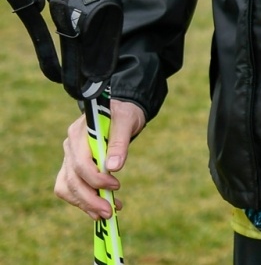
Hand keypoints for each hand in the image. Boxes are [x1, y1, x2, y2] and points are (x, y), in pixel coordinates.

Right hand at [55, 99, 144, 219]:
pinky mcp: (72, 167)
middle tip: (109, 212)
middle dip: (90, 199)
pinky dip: (83, 201)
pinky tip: (99, 208)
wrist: (119, 113)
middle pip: (72, 179)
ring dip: (85, 204)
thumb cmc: (124, 114)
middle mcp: (69, 146)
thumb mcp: (127, 121)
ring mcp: (68, 158)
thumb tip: (113, 167)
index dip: (96, 178)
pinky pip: (70, 189)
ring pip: (67, 188)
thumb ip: (120, 142)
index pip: (80, 162)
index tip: (116, 186)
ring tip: (106, 214)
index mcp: (79, 132)